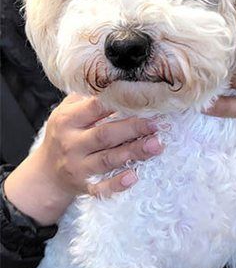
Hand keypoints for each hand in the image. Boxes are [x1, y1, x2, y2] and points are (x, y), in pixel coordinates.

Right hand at [4, 95, 162, 224]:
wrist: (46, 173)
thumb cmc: (65, 135)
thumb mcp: (67, 112)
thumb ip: (87, 98)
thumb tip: (117, 79)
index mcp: (68, 121)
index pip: (95, 108)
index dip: (120, 102)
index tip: (143, 99)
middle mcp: (72, 144)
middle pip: (105, 134)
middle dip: (133, 128)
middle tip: (157, 124)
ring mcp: (78, 167)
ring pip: (108, 159)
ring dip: (134, 152)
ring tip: (157, 145)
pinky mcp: (84, 186)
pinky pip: (101, 188)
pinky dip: (117, 184)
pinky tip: (133, 177)